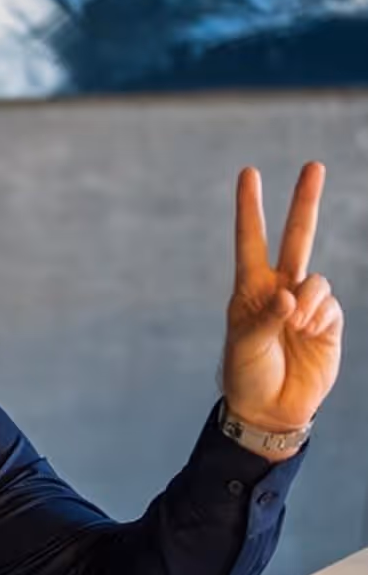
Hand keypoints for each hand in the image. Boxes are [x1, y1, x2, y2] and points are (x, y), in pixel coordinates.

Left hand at [223, 162, 342, 433]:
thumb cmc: (247, 375)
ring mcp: (307, 303)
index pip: (250, 241)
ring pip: (316, 278)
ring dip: (308, 300)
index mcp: (250, 290)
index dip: (250, 208)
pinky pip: (329, 304)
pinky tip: (308, 335)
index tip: (248, 173)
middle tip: (313, 165)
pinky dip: (319, 317)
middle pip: (296, 237)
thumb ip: (265, 318)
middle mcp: (280, 289)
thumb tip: (292, 295)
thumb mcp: (244, 346)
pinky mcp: (329, 320)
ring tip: (294, 328)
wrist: (272, 408)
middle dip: (304, 201)